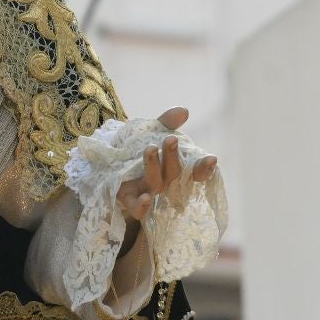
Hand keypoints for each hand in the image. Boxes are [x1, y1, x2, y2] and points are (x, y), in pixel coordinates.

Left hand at [115, 107, 216, 223]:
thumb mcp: (150, 132)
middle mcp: (164, 181)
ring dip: (154, 166)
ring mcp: (147, 190)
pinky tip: (146, 199)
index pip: (193, 171)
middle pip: (173, 173)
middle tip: (171, 139)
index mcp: (174, 167)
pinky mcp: (128, 198)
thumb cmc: (137, 150)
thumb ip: (166, 122)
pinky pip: (137, 208)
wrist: (108, 165)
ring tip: (150, 149)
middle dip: (173, 156)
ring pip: (155, 183)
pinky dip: (143, 205)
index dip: (203, 167)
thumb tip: (183, 111)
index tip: (212, 158)